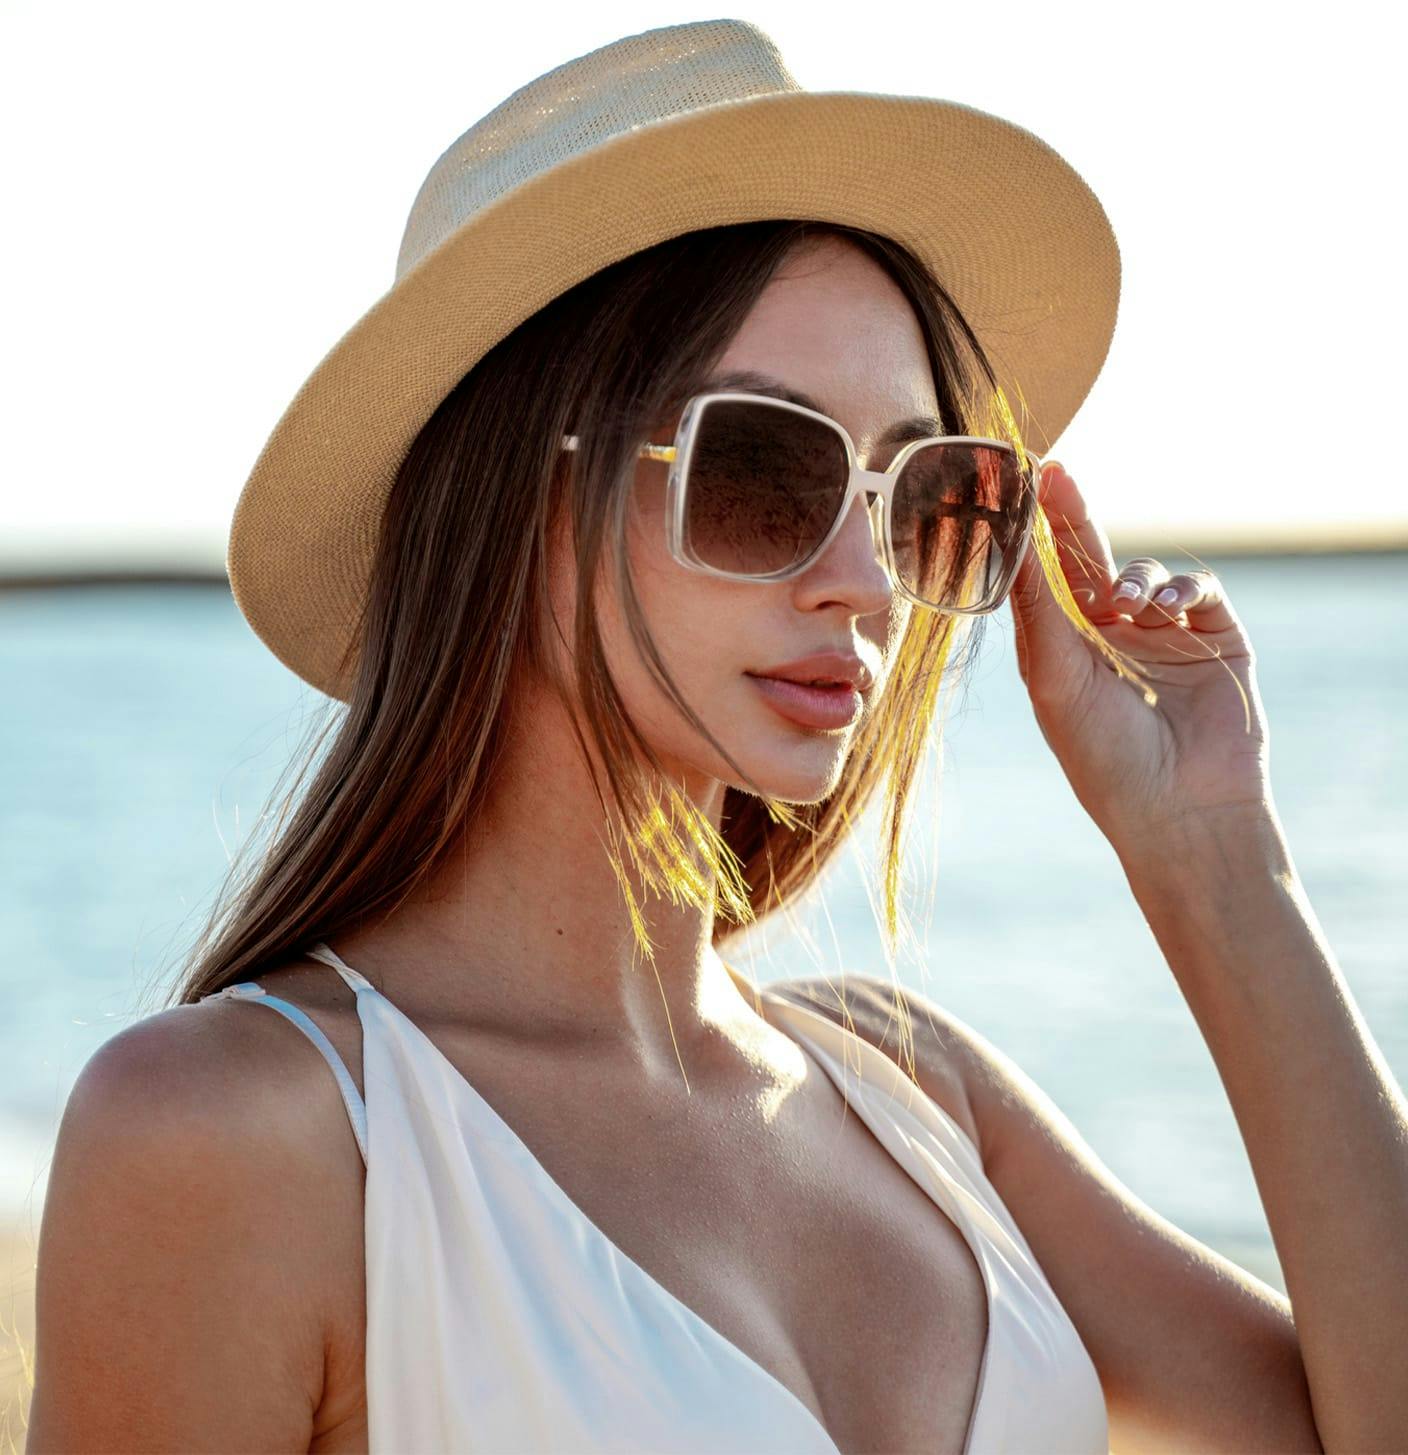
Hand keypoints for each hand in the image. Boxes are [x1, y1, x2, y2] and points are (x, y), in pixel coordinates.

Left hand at [1006, 461, 1273, 856]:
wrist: (1180, 808)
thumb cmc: (1103, 754)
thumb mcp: (1056, 676)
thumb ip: (1038, 606)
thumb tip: (1009, 540)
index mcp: (1063, 649)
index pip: (1044, 579)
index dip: (1032, 534)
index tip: (1016, 486)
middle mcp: (1110, 637)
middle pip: (1090, 560)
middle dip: (1072, 518)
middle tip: (1057, 475)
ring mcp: (1163, 636)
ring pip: (1144, 572)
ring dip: (1132, 577)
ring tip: (1125, 607)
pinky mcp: (1213, 639)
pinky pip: (1195, 589)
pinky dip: (1179, 588)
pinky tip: (1163, 611)